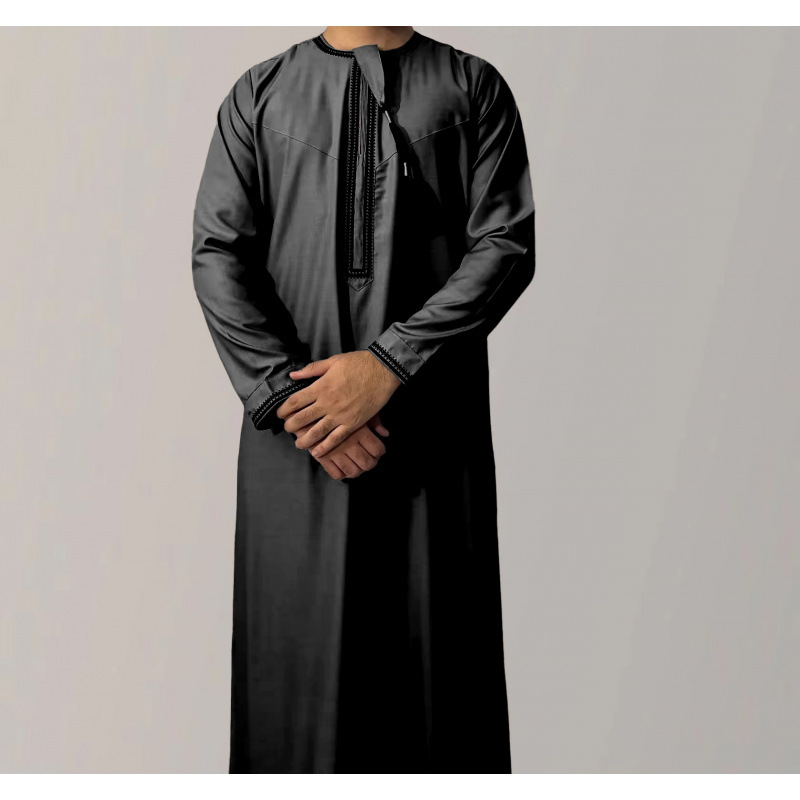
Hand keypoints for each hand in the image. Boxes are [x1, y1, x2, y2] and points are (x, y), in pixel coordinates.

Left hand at [276, 351, 400, 457]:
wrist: (383, 370)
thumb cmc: (359, 363)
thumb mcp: (333, 361)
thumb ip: (312, 369)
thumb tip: (293, 375)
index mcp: (321, 386)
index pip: (295, 401)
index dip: (284, 409)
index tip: (280, 414)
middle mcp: (327, 403)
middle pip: (302, 418)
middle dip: (291, 426)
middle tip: (288, 429)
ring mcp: (340, 415)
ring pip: (316, 432)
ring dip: (304, 440)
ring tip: (298, 444)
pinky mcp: (353, 423)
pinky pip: (336, 438)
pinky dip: (325, 447)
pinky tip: (317, 452)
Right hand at [293, 414, 389, 479]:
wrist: (306, 407)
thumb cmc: (335, 403)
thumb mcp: (357, 406)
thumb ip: (374, 420)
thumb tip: (385, 433)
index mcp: (360, 430)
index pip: (377, 450)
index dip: (379, 453)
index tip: (376, 452)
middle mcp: (350, 443)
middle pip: (367, 463)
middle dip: (369, 464)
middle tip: (368, 461)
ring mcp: (336, 451)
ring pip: (353, 471)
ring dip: (356, 471)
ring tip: (355, 465)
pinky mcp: (323, 457)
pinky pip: (336, 474)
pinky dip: (341, 474)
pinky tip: (342, 468)